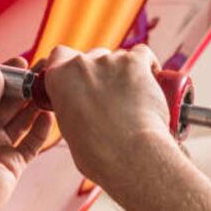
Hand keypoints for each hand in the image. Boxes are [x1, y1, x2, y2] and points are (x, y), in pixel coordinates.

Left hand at [0, 57, 54, 210]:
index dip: (5, 76)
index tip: (20, 63)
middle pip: (8, 105)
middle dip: (24, 88)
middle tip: (41, 73)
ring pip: (21, 122)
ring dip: (34, 106)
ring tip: (48, 90)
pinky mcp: (13, 165)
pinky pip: (30, 144)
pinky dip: (40, 130)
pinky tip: (48, 115)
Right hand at [43, 45, 170, 188]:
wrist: (128, 155)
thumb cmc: (98, 153)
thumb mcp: (69, 129)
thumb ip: (72, 109)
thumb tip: (83, 110)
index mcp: (58, 79)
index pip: (59, 56)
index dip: (71, 65)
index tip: (80, 78)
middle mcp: (81, 64)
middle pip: (92, 56)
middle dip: (101, 72)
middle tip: (112, 96)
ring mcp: (108, 61)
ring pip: (118, 57)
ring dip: (124, 72)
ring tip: (134, 99)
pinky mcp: (135, 63)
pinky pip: (142, 54)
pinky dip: (148, 66)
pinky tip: (152, 82)